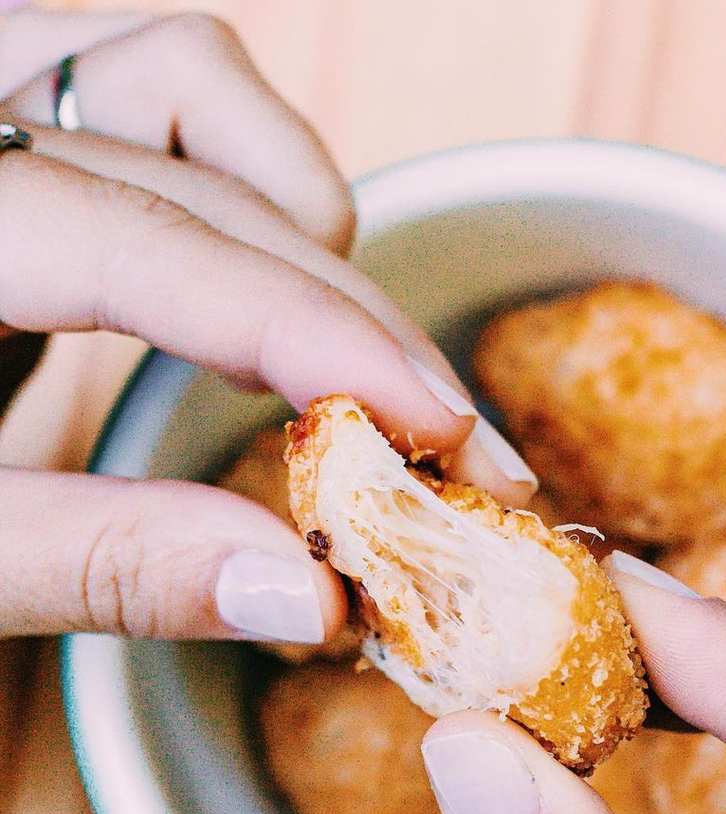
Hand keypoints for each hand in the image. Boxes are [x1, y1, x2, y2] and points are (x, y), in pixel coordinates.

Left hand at [0, 9, 534, 642]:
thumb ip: (106, 568)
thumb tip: (314, 598)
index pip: (128, 238)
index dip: (305, 332)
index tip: (438, 428)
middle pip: (187, 147)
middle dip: (342, 300)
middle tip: (442, 438)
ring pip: (175, 63)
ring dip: (289, 200)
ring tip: (343, 352)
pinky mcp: (8, 135)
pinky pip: (150, 92)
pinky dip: (240, 181)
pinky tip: (258, 297)